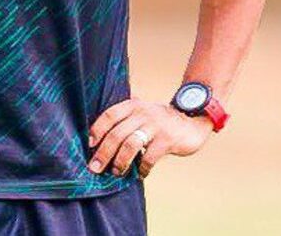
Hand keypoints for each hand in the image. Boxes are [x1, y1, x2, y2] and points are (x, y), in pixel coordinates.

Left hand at [87, 97, 212, 179]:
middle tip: (94, 168)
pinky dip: (142, 169)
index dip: (97, 130)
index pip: (110, 115)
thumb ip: (125, 117)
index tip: (88, 145)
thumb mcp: (143, 111)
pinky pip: (149, 157)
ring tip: (116, 172)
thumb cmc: (160, 121)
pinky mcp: (167, 140)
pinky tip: (140, 174)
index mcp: (133, 105)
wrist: (192, 121)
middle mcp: (143, 113)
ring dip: (120, 162)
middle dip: (103, 153)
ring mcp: (156, 126)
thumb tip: (97, 136)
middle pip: (117, 134)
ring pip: (130, 145)